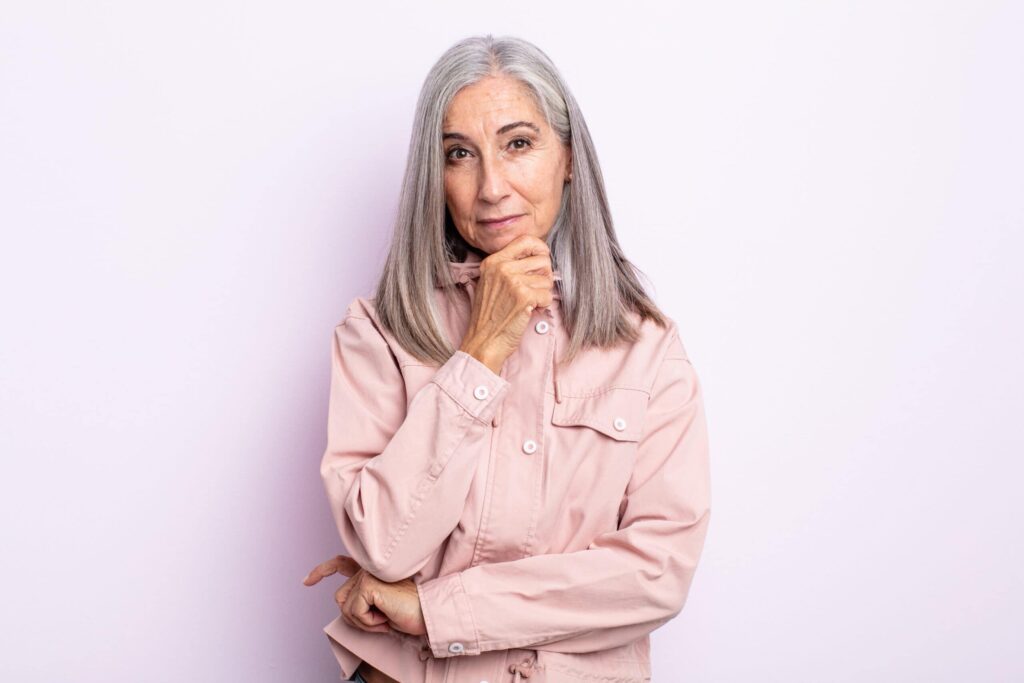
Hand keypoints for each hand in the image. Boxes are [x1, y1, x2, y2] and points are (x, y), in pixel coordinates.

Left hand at [302, 554, 427, 636]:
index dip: (322, 571)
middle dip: (356, 617)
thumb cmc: (408, 611)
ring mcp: (368, 574)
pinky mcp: (368, 584)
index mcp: (371, 570)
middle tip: (380, 619)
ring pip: (346, 608)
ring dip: (363, 621)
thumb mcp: (380, 604)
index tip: (307, 582)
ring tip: (384, 616)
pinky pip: (355, 612)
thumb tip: (346, 604)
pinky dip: (369, 623)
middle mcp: (368, 568)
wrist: (426, 613)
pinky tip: (385, 616)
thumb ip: (363, 597)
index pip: (341, 564)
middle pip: (340, 598)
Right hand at [459, 234, 554, 372]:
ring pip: (547, 279)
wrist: (483, 341)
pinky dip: (543, 305)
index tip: (542, 260)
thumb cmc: (490, 316)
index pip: (526, 240)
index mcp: (493, 261)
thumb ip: (510, 267)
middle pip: (542, 259)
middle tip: (535, 289)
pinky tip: (530, 310)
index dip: (540, 249)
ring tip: (529, 302)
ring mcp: (513, 281)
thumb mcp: (491, 283)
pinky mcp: (523, 296)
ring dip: (543, 293)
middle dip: (545, 276)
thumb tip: (540, 257)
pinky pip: (548, 294)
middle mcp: (502, 267)